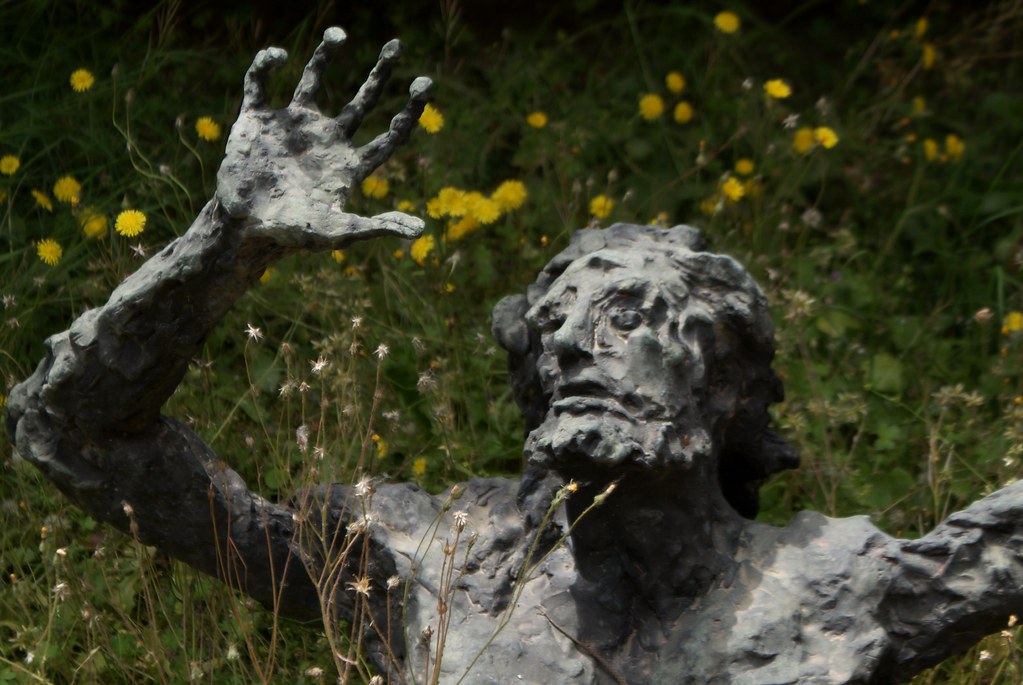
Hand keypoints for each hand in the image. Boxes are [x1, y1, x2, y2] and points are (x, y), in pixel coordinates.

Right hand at [216, 27, 430, 248]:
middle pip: (361, 101)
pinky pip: (260, 82)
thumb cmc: (293, 233)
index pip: (389, 135)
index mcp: (348, 163)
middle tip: (395, 45)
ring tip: (340, 32)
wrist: (243, 228)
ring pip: (313, 80)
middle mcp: (325, 140)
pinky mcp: (257, 120)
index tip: (424, 84)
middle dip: (380, 73)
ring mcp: (292, 127)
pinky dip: (267, 64)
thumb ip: (378, 225)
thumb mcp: (339, 231)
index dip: (408, 111)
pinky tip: (279, 56)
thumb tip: (419, 230)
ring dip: (325, 54)